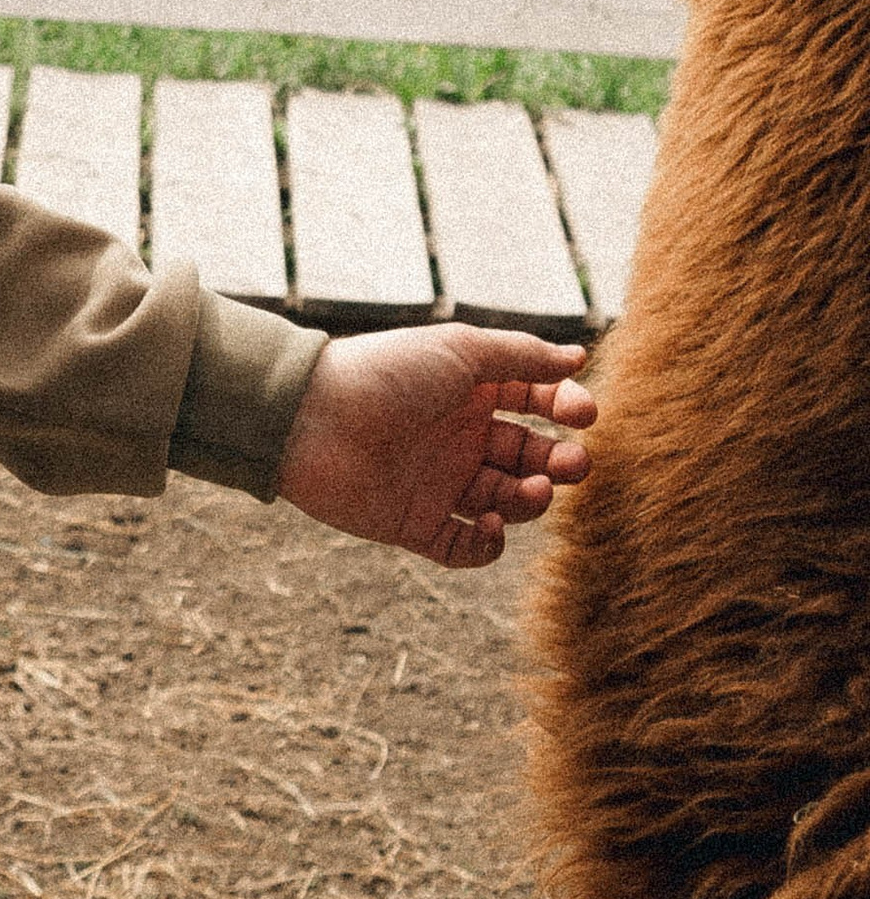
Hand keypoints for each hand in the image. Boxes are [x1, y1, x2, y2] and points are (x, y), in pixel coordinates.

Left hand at [275, 322, 595, 569]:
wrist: (312, 418)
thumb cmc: (387, 373)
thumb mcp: (461, 350)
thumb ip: (522, 356)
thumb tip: (579, 357)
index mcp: (469, 391)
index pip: (535, 402)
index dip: (566, 407)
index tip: (585, 414)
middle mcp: (458, 437)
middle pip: (528, 456)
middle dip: (559, 461)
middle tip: (573, 464)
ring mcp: (438, 482)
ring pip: (506, 503)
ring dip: (531, 500)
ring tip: (532, 489)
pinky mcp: (415, 524)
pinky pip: (465, 547)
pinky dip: (487, 543)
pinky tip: (486, 522)